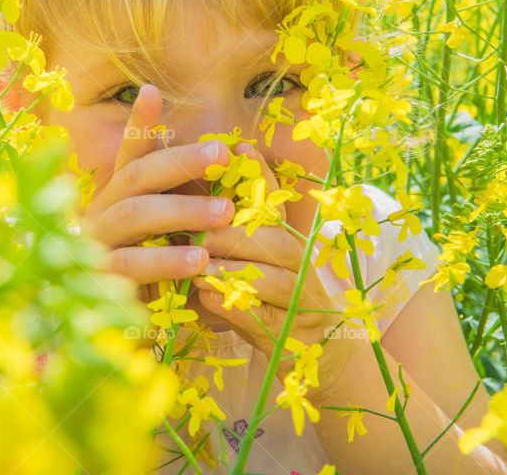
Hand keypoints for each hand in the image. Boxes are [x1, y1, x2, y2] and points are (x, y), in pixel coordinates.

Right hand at [75, 84, 234, 306]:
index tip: (153, 91)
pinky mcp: (100, 282)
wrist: (110, 331)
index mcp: (114, 197)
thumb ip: (176, 195)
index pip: (127, 154)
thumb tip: (199, 145)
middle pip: (136, 178)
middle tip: (223, 154)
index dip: (138, 124)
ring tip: (225, 213)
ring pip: (135, 217)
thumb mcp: (163, 234)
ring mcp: (95, 246)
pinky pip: (131, 266)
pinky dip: (166, 261)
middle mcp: (100, 214)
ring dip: (182, 211)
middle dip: (179, 162)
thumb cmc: (145, 274)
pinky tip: (200, 263)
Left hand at [191, 141, 353, 397]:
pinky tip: (209, 300)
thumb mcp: (250, 263)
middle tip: (197, 230)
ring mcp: (302, 302)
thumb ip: (230, 232)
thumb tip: (193, 196)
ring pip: (274, 278)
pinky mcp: (295, 338)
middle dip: (234, 233)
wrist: (313, 358)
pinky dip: (237, 308)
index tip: (241, 147)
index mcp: (286, 242)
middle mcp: (300, 266)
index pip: (277, 203)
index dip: (261, 175)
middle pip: (274, 241)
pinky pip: (267, 319)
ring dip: (234, 270)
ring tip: (200, 265)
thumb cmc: (266, 302)